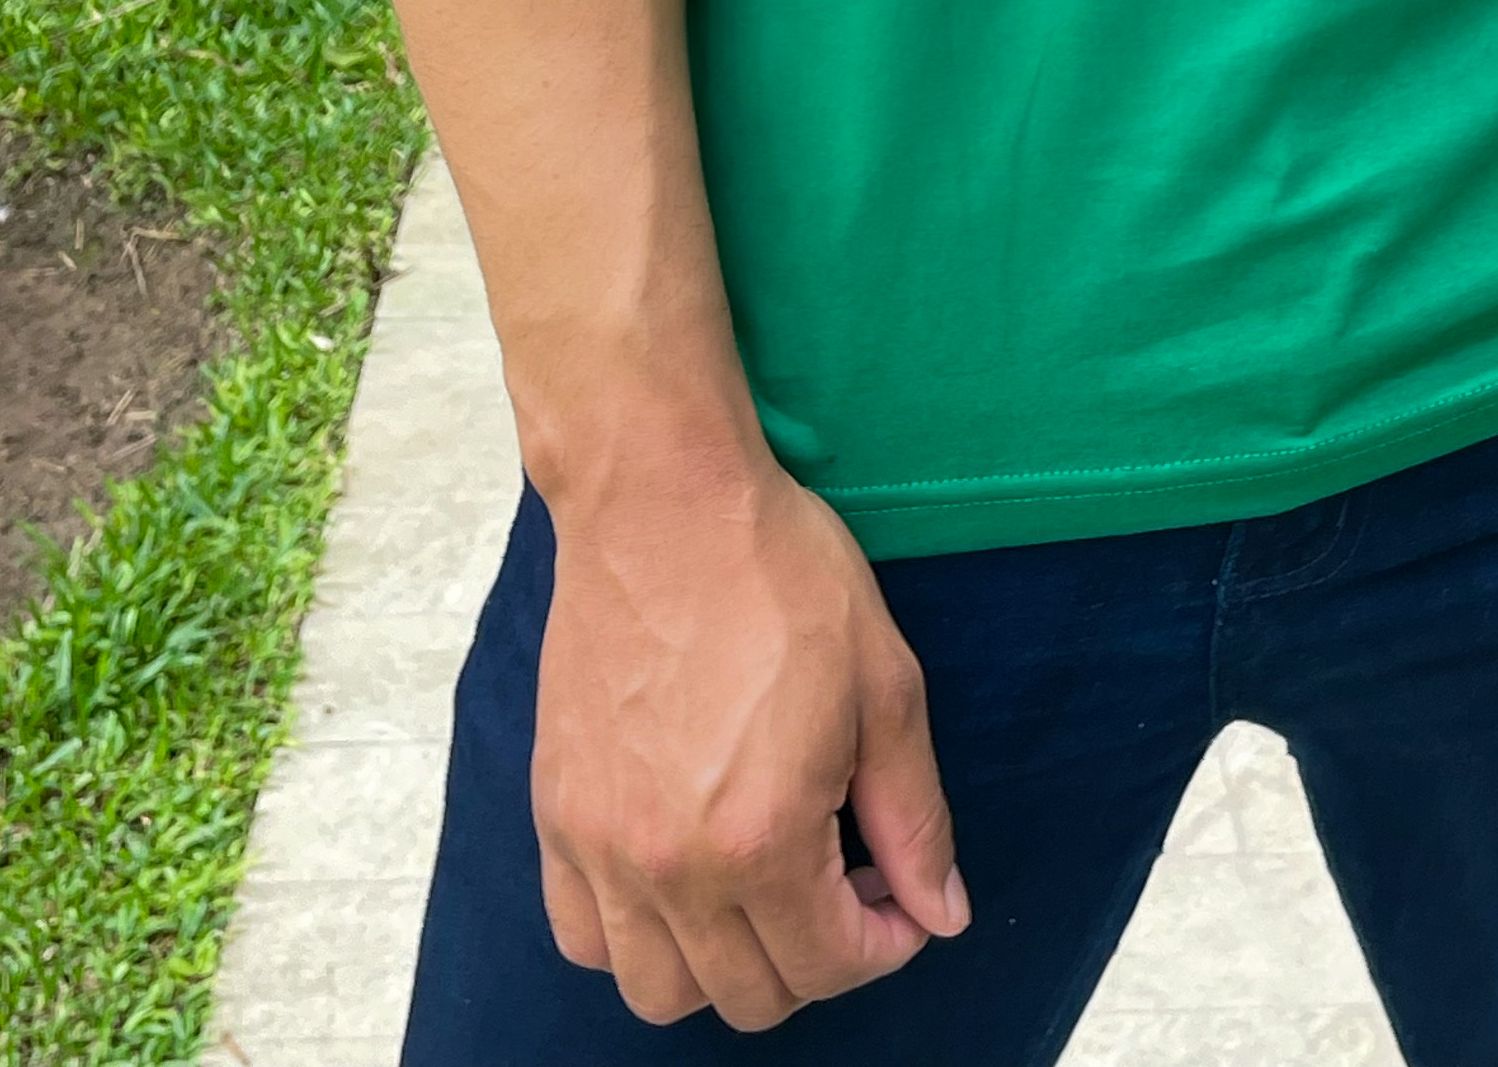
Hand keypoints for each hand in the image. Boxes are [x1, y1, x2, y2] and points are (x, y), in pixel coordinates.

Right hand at [533, 448, 969, 1030]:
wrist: (664, 500)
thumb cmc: (780, 574)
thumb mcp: (885, 685)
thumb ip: (915, 817)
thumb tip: (939, 914)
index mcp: (761, 837)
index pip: (828, 966)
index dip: (883, 945)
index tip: (897, 897)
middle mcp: (669, 865)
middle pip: (748, 997)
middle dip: (816, 959)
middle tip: (843, 882)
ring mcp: (601, 846)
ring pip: (657, 989)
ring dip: (723, 965)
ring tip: (762, 887)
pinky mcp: (557, 814)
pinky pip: (582, 935)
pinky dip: (633, 937)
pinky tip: (679, 875)